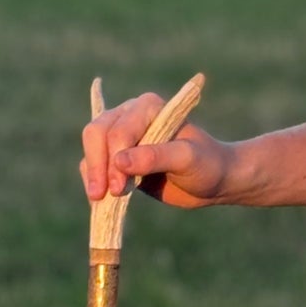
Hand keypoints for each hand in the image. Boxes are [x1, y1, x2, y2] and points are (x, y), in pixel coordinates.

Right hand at [80, 92, 231, 208]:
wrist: (214, 180)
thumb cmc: (207, 164)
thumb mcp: (187, 159)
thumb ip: (156, 157)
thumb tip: (118, 161)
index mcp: (149, 107)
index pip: (119, 130)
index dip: (114, 160)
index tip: (119, 188)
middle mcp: (131, 115)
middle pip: (96, 134)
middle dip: (97, 165)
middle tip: (101, 196)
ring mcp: (121, 135)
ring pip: (91, 150)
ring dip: (94, 175)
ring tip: (103, 200)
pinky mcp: (117, 157)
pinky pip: (94, 165)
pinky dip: (95, 181)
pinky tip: (103, 200)